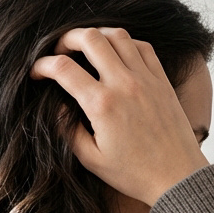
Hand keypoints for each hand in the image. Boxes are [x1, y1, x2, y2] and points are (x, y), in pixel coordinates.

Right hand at [30, 27, 208, 205]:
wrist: (176, 177)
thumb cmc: (134, 173)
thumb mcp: (91, 159)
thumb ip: (68, 130)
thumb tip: (57, 105)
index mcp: (102, 105)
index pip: (63, 69)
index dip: (42, 66)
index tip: (37, 73)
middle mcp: (123, 85)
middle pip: (90, 38)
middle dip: (66, 39)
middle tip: (60, 51)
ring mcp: (145, 79)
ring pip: (117, 35)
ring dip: (96, 35)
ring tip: (86, 48)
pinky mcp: (161, 80)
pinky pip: (142, 46)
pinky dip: (124, 42)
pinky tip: (116, 54)